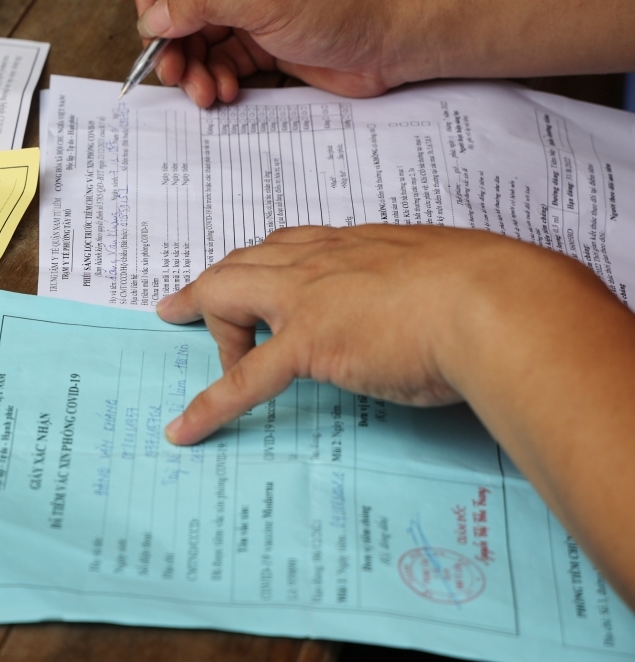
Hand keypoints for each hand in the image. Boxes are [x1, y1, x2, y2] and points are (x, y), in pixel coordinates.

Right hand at [134, 0, 418, 105]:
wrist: (398, 38)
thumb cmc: (346, 0)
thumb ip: (202, 1)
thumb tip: (154, 17)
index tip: (154, 30)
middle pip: (176, 7)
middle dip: (171, 45)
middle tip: (174, 75)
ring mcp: (249, 11)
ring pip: (196, 42)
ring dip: (193, 71)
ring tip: (205, 93)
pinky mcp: (263, 45)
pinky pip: (221, 64)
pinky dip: (217, 81)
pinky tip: (227, 93)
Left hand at [154, 225, 596, 445]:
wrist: (494, 302)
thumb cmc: (491, 290)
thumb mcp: (446, 271)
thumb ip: (422, 285)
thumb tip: (440, 306)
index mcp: (352, 244)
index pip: (285, 245)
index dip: (257, 262)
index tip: (242, 270)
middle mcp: (318, 262)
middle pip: (239, 265)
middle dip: (208, 288)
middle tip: (179, 307)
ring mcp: (306, 300)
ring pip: (226, 299)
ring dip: (209, 329)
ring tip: (191, 352)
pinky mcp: (306, 344)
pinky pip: (242, 380)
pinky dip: (207, 407)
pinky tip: (184, 430)